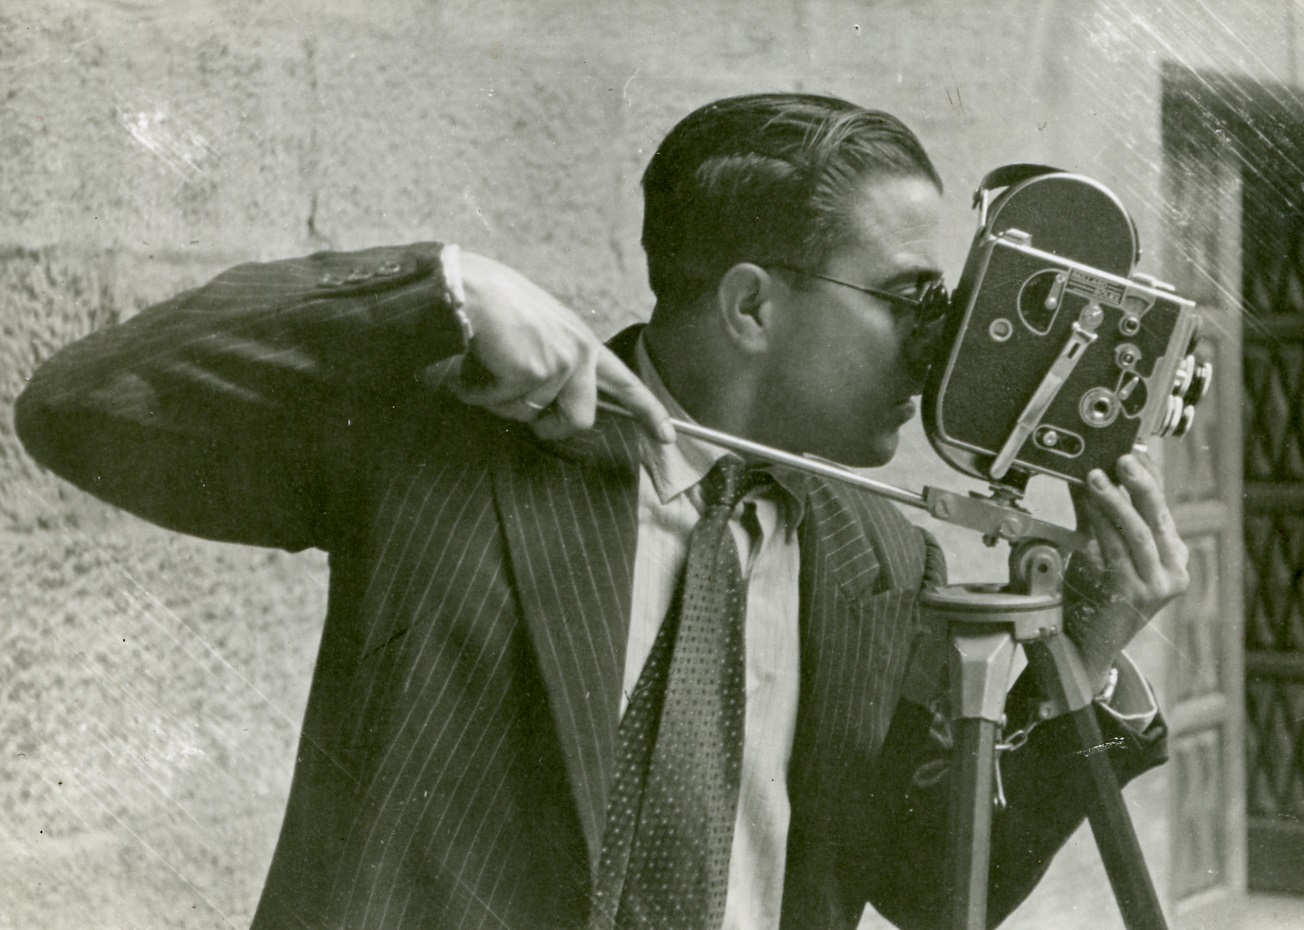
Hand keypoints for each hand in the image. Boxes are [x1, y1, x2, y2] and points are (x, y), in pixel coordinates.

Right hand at [448, 252, 674, 442]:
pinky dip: (476, 391)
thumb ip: (555, 365)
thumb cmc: (494, 307)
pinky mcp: (532, 371)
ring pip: (529, 415)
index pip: (625, 383)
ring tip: (485, 362)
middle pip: (579, 421)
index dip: (649, 413)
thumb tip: (546, 410)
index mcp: (583, 343)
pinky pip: (499, 404)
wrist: (467, 285)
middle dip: (546, 428)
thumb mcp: (540, 334)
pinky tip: (470, 361)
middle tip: (514, 403)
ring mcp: (559, 362)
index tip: (667, 438)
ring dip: (497, 399)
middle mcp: (579, 352)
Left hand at [1063, 450, 1189, 690]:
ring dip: (1115, 501)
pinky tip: (1090, 507)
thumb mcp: (1097, 547)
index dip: (1148, 476)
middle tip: (1120, 459)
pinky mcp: (1138, 594)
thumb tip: (1086, 476)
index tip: (1131, 452)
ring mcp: (1159, 584)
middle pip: (1157, 515)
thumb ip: (1095, 514)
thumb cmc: (1094, 595)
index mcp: (1172, 554)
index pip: (1162, 506)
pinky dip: (1102, 525)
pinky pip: (1118, 551)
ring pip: (1138, 532)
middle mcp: (1173, 568)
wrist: (1088, 646)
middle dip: (1139, 483)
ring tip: (1095, 478)